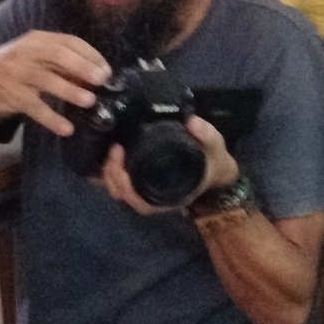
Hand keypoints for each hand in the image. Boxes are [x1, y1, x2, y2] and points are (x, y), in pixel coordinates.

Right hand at [0, 31, 110, 136]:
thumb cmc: (12, 71)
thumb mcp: (34, 59)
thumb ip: (59, 63)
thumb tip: (93, 75)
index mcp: (36, 39)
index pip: (68, 41)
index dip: (90, 54)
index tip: (106, 69)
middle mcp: (26, 52)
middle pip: (58, 55)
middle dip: (83, 66)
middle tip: (102, 80)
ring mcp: (17, 73)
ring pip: (47, 79)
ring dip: (69, 90)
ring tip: (89, 101)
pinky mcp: (10, 95)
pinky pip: (34, 107)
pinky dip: (51, 118)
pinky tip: (66, 129)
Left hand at [96, 115, 239, 215]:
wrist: (216, 167)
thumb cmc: (213, 161)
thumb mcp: (215, 147)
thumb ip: (206, 135)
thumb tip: (192, 121)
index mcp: (169, 196)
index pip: (139, 201)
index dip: (124, 186)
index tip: (121, 158)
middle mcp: (154, 197)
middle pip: (121, 194)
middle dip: (111, 174)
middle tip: (115, 148)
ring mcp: (145, 190)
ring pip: (116, 189)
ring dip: (108, 172)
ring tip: (112, 147)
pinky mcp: (140, 180)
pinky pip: (119, 181)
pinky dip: (111, 169)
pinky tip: (111, 150)